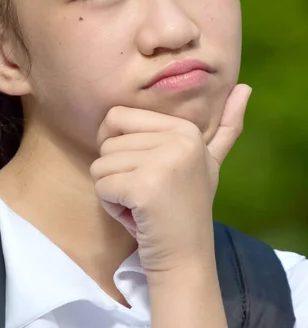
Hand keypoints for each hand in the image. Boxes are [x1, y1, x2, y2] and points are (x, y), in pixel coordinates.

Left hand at [90, 84, 251, 273]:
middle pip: (107, 140)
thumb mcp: (208, 162)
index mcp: (184, 128)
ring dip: (113, 190)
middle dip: (117, 172)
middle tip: (146, 193)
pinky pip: (102, 185)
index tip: (149, 173)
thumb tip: (245, 86)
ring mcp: (163, 161)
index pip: (117, 117)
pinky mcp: (145, 186)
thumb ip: (226, 127)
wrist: (187, 259)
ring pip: (101, 164)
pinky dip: (111, 206)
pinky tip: (137, 217)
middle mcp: (178, 138)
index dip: (121, 149)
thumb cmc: (186, 208)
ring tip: (143, 205)